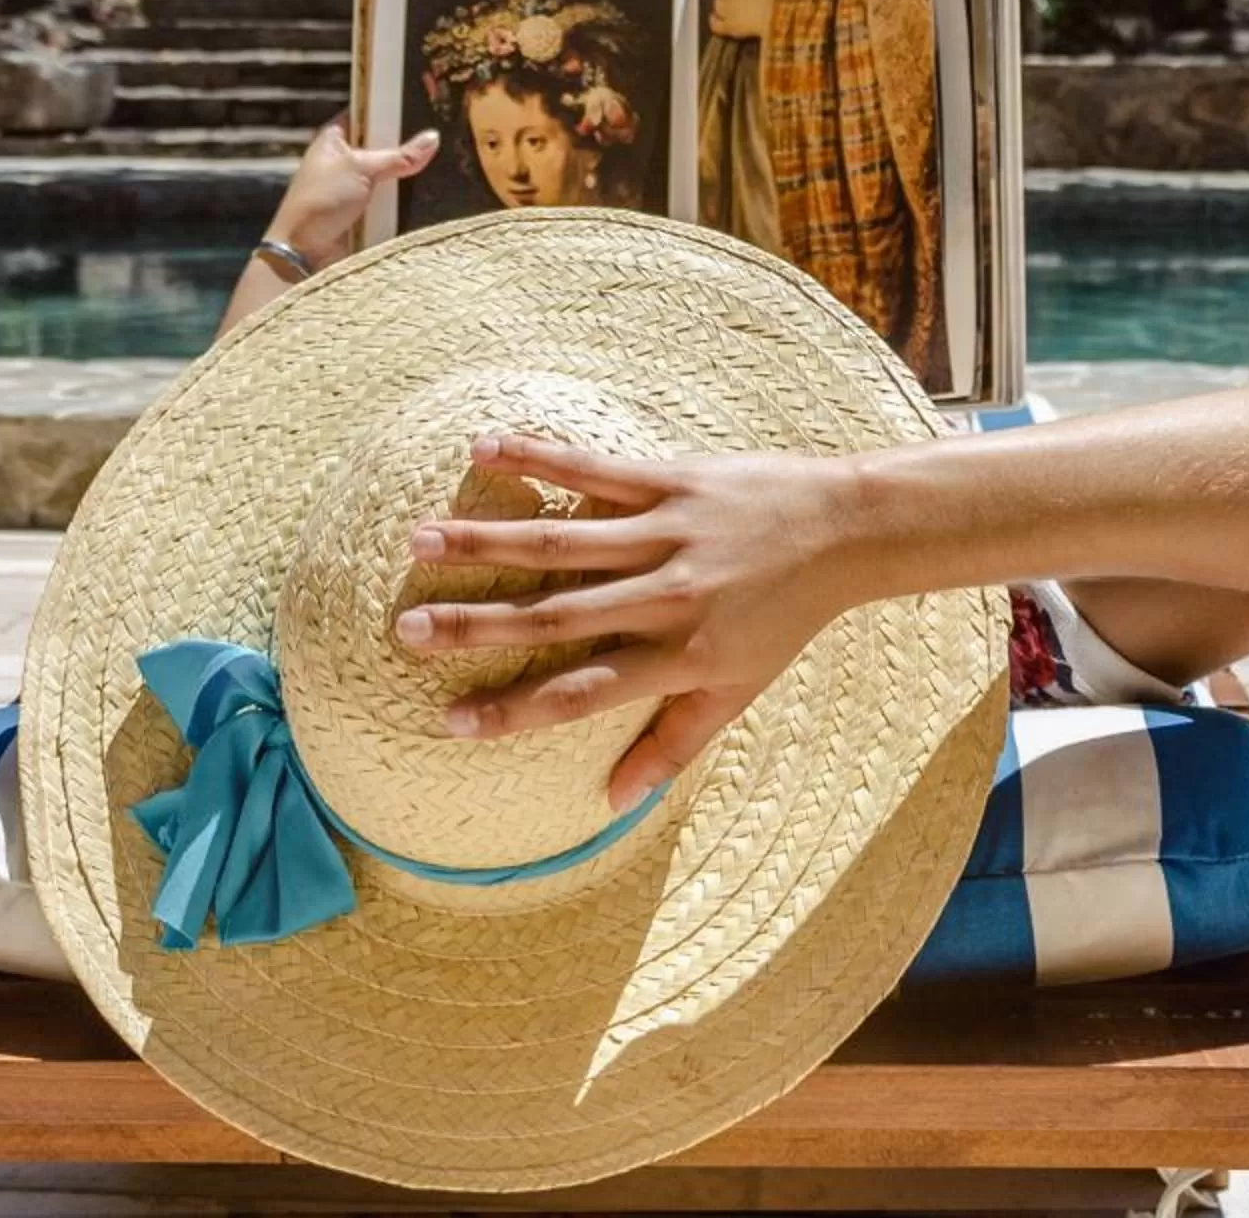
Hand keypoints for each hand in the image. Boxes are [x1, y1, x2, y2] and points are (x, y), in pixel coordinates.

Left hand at [273, 119, 438, 267]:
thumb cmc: (320, 201)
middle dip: (406, 145)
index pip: (367, 112)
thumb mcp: (361, 169)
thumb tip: (432, 138)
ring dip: (407, 175)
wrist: (303, 253)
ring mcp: (355, 187)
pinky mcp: (365, 212)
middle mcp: (345, 160)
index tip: (422, 102)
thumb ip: (399, 156)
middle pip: (384, 145)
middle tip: (438, 135)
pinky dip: (405, 199)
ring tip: (442, 160)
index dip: (390, 108)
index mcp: (334, 138)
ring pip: (391, 174)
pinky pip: (392, 199)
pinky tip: (429, 190)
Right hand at [394, 432, 858, 809]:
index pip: (581, 694)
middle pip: (555, 616)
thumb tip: (612, 802)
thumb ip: (672, 745)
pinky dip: (540, 458)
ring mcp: (666, 533)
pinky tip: (486, 446)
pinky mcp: (672, 478)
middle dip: (475, 626)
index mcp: (679, 658)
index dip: (514, 712)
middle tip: (405, 631)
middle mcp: (666, 597)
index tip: (450, 723)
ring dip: (488, 541)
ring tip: (421, 541)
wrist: (843, 532)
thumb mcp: (737, 695)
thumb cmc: (785, 621)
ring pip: (564, 540)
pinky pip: (596, 470)